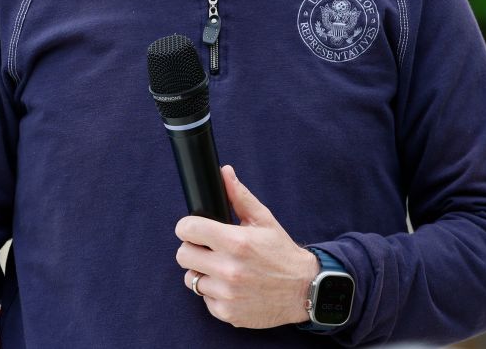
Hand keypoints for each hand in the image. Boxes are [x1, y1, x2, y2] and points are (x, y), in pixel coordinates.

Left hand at [174, 165, 317, 328]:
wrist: (303, 290)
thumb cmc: (281, 252)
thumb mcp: (264, 220)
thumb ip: (240, 196)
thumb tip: (224, 172)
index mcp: (236, 242)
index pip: (188, 230)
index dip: (187, 226)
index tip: (192, 228)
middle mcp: (229, 269)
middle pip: (182, 255)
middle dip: (192, 249)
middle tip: (207, 249)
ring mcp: (227, 294)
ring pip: (191, 279)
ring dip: (203, 272)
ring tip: (222, 268)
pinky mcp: (227, 313)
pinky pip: (204, 299)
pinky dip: (214, 293)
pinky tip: (230, 286)